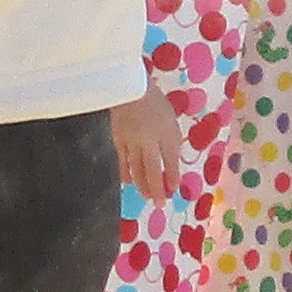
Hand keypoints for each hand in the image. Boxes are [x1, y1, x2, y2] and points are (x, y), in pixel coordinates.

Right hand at [109, 90, 184, 205]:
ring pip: (136, 168)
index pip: (170, 158)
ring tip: (147, 197)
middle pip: (152, 168)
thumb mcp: (170, 120)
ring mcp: (131, 140)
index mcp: (165, 131)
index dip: (173, 175)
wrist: (130, 88)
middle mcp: (149, 138)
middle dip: (157, 188)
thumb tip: (171, 164)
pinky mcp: (118, 139)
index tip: (173, 189)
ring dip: (142, 185)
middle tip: (160, 203)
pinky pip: (122, 160)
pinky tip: (129, 182)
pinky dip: (126, 173)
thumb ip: (171, 141)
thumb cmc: (155, 104)